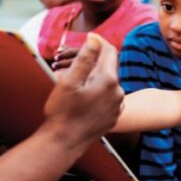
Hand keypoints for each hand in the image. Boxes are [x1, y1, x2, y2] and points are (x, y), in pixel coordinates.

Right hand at [43, 34, 123, 149]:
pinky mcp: (113, 117)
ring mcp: (117, 106)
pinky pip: (108, 98)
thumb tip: (94, 39)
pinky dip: (99, 93)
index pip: (110, 51)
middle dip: (95, 61)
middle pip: (109, 67)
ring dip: (96, 78)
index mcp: (108, 80)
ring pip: (109, 83)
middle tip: (76, 62)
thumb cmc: (62, 112)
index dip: (99, 41)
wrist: (63, 143)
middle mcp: (118, 92)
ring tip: (77, 84)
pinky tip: (84, 99)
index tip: (89, 37)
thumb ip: (85, 58)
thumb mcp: (69, 81)